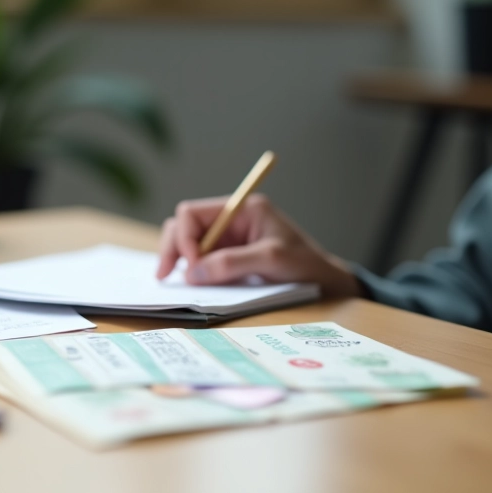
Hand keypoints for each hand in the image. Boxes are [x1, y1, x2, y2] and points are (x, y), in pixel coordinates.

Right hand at [156, 194, 362, 297]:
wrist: (325, 281)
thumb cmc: (305, 264)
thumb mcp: (271, 260)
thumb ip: (232, 263)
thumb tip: (193, 273)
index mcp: (241, 209)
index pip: (193, 213)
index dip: (185, 238)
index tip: (193, 266)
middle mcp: (230, 220)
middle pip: (184, 226)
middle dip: (174, 248)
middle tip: (165, 275)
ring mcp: (227, 239)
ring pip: (187, 243)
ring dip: (179, 260)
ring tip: (174, 281)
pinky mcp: (227, 257)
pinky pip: (199, 260)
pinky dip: (190, 271)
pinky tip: (188, 283)